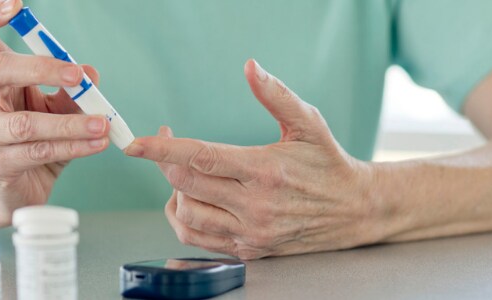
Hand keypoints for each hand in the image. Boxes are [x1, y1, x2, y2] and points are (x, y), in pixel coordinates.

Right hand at [0, 0, 108, 224]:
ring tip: (102, 123)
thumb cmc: (34, 141)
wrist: (11, 190)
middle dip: (42, 68)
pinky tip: (97, 144)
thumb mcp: (55, 109)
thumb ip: (71, 90)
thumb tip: (91, 73)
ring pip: (25, 123)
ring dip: (70, 123)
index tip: (17, 5)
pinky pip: (37, 152)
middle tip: (77, 75)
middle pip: (0, 69)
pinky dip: (73, 147)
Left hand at [125, 60, 384, 258]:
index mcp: (264, 170)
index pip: (200, 158)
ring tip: (182, 174)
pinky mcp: (248, 250)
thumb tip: (250, 68)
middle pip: (185, 185)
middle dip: (166, 162)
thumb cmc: (329, 164)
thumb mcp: (308, 124)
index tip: (136, 143)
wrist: (355, 210)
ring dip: (173, 192)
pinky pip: (197, 239)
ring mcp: (250, 232)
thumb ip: (276, 95)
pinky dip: (184, 219)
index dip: (162, 149)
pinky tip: (190, 200)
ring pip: (187, 215)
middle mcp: (254, 206)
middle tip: (167, 145)